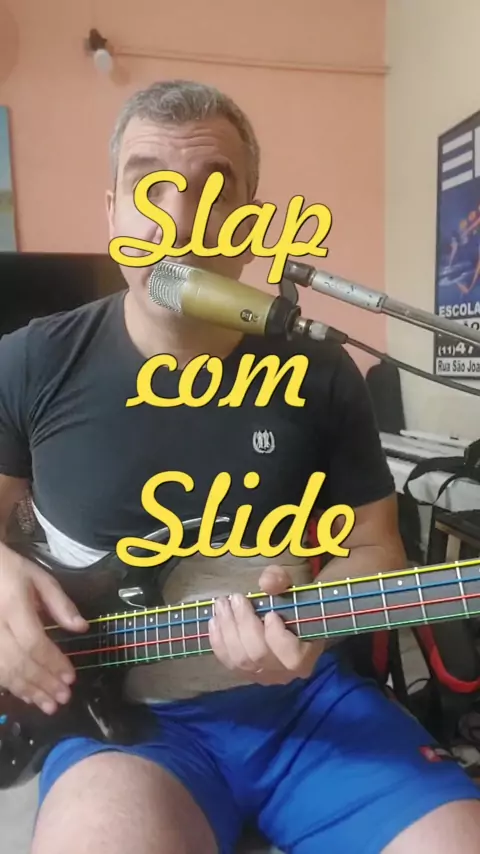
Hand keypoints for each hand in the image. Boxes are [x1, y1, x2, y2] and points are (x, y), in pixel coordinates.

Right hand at [0, 546, 88, 713]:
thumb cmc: (8, 569)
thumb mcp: (37, 576)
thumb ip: (60, 603)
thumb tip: (82, 627)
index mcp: (13, 605)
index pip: (34, 643)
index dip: (53, 663)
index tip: (71, 677)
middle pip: (19, 662)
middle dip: (43, 683)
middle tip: (63, 698)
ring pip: (4, 672)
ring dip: (28, 691)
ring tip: (49, 705)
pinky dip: (12, 686)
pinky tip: (27, 695)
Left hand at [209, 565, 324, 684]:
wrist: (284, 622)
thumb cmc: (291, 605)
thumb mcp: (290, 587)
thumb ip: (282, 581)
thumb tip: (266, 582)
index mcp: (305, 655)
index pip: (292, 658)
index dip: (277, 636)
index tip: (271, 613)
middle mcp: (284, 673)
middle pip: (259, 655)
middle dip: (244, 624)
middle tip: (236, 598)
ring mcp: (262, 676)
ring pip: (241, 660)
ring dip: (228, 630)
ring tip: (222, 605)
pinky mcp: (244, 673)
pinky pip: (227, 662)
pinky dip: (218, 641)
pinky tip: (215, 621)